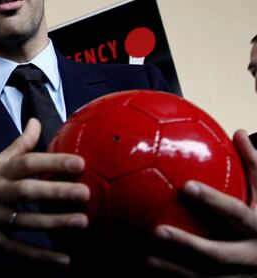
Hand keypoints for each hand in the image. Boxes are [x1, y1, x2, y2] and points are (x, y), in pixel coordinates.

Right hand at [0, 119, 88, 264]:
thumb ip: (19, 145)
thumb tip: (35, 121)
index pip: (26, 163)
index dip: (52, 161)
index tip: (78, 162)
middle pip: (27, 191)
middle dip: (56, 192)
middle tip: (84, 192)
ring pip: (26, 222)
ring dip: (54, 223)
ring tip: (82, 221)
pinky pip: (19, 249)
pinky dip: (41, 256)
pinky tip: (64, 259)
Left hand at [148, 130, 256, 276]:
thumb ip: (255, 165)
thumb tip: (239, 132)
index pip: (237, 213)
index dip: (214, 201)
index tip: (186, 187)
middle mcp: (255, 256)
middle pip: (220, 254)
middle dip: (189, 244)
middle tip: (158, 231)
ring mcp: (244, 275)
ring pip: (209, 276)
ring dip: (177, 268)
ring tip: (148, 258)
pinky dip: (178, 277)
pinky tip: (151, 267)